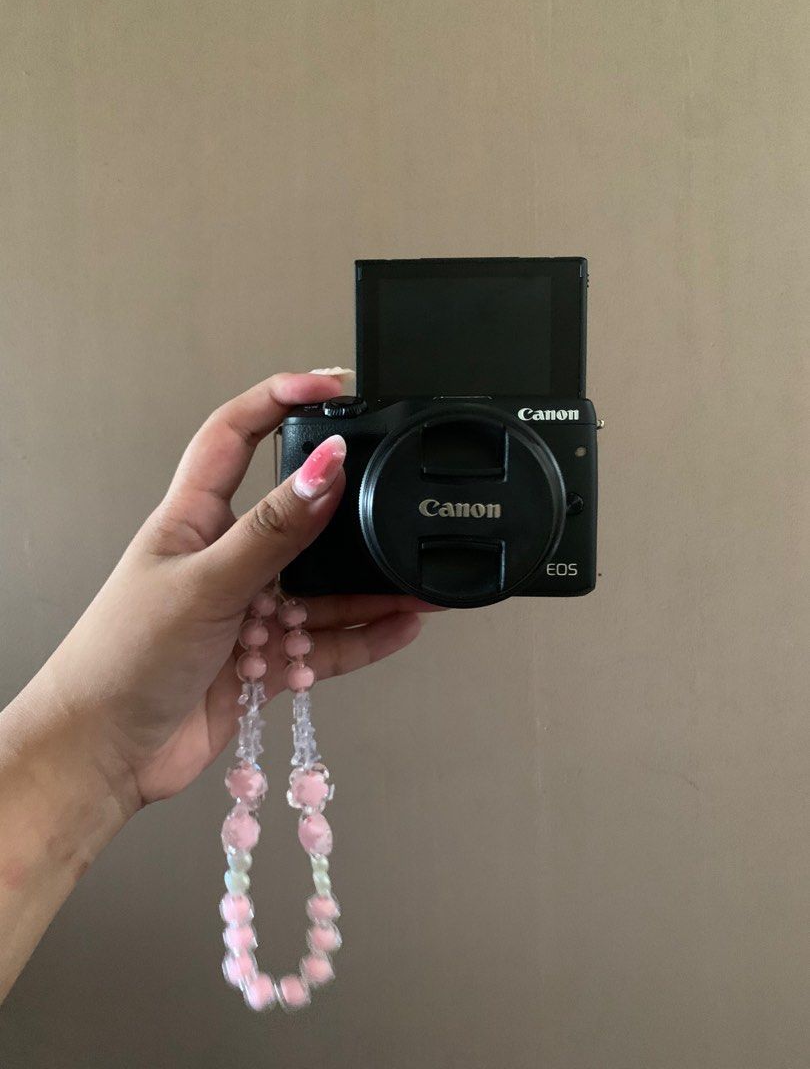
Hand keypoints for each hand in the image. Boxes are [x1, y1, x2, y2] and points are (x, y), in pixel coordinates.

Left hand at [40, 370, 434, 813]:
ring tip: (420, 582)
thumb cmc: (120, 659)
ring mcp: (248, 610)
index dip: (281, 399)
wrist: (103, 755)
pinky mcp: (264, 659)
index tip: (334, 386)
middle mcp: (226, 558)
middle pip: (300, 518)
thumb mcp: (204, 584)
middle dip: (350, 509)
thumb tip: (325, 470)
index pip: (237, 435)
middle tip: (396, 493)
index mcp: (194, 518)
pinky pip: (327, 641)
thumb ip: (273, 532)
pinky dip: (366, 635)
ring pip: (323, 587)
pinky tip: (401, 624)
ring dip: (371, 586)